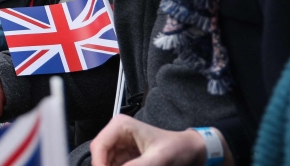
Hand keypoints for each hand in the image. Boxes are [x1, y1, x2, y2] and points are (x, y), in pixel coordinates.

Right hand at [90, 115, 229, 165]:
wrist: (190, 152)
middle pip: (99, 158)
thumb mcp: (158, 160)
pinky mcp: (123, 158)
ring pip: (105, 164)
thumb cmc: (177, 149)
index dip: (99, 165)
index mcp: (120, 126)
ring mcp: (118, 146)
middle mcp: (116, 134)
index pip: (99, 146)